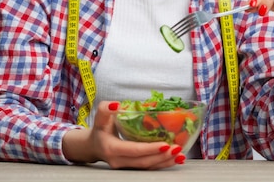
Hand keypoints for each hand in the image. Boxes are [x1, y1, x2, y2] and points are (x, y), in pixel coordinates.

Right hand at [62, 101, 185, 168]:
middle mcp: (119, 161)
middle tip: (178, 148)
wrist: (94, 146)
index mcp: (112, 148)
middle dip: (162, 156)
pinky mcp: (132, 168)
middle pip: (144, 162)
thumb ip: (105, 109)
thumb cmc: (100, 129)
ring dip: (165, 162)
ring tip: (180, 155)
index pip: (134, 150)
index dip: (150, 149)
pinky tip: (175, 159)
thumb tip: (116, 105)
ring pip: (148, 167)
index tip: (166, 144)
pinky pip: (148, 168)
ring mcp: (125, 167)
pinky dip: (162, 164)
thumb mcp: (100, 117)